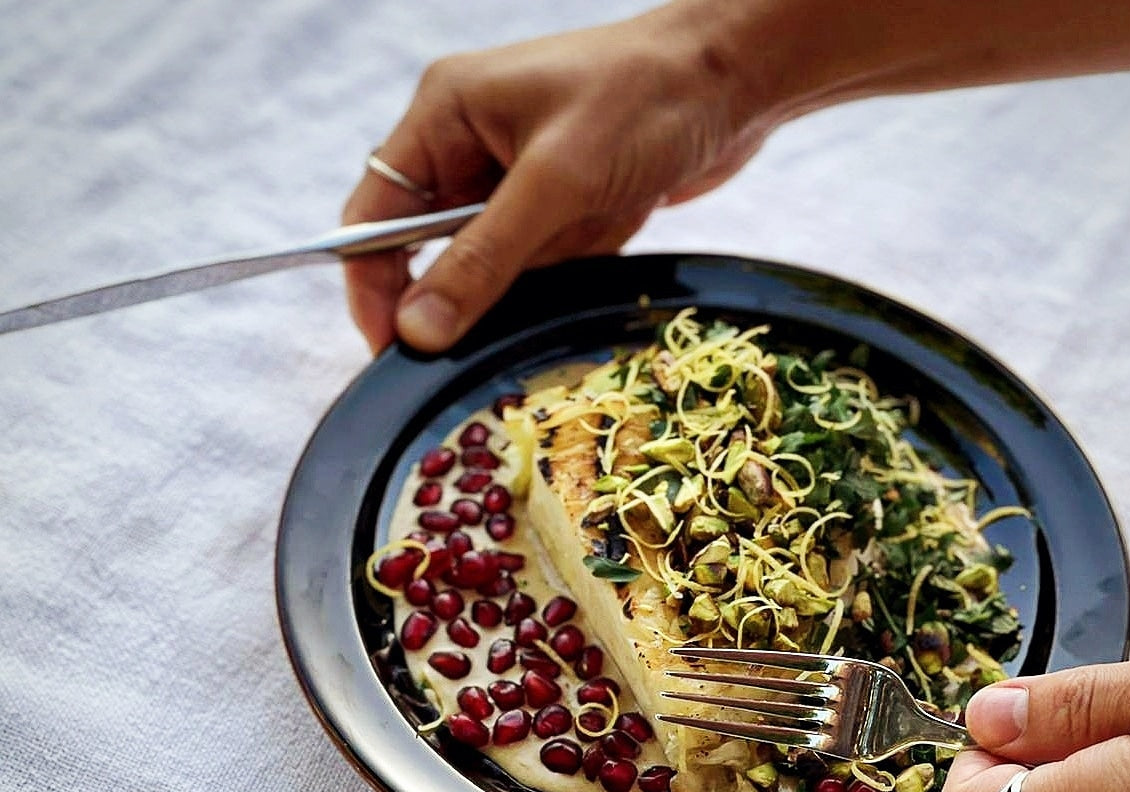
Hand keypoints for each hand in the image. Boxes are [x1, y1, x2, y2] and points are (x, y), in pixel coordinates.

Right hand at [340, 6, 773, 354]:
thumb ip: (482, 258)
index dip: (372, 284)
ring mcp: (517, 183)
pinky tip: (592, 255)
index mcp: (445, 116)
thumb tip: (416, 330)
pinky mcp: (559, 210)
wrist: (737, 82)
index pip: (374, 213)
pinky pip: (536, 269)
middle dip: (449, 297)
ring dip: (515, 289)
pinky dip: (557, 281)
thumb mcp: (555, 181)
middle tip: (461, 353)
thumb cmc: (643, 100)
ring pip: (485, 268)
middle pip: (426, 248)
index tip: (388, 349)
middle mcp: (469, 149)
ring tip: (559, 275)